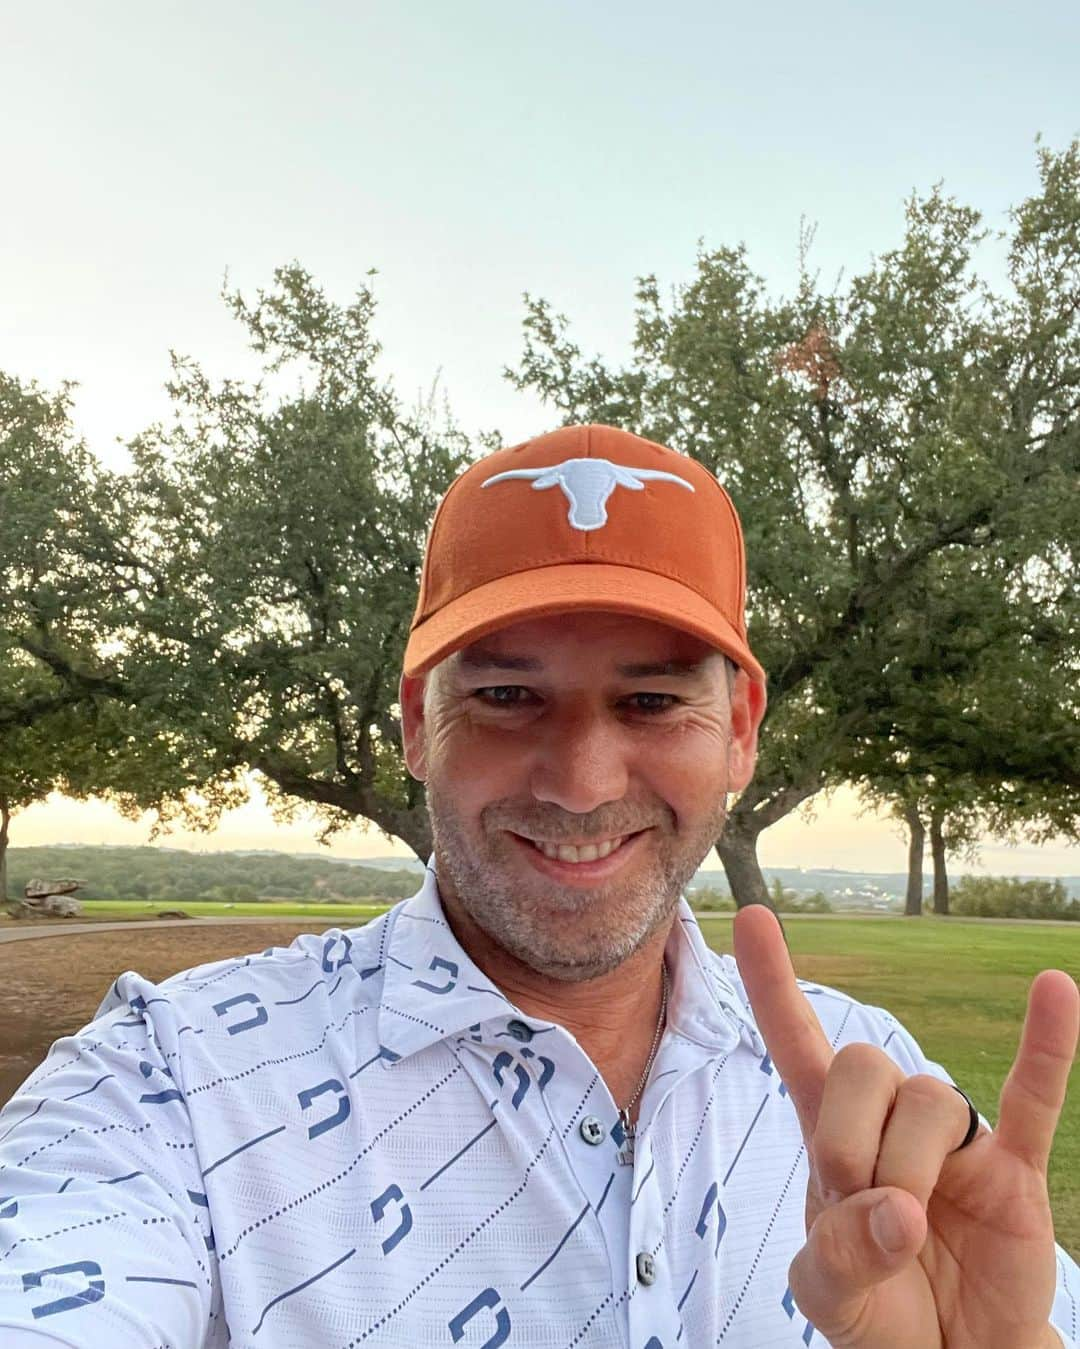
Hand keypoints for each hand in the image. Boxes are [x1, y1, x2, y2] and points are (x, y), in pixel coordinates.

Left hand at [733, 904, 1078, 1348]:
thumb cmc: (878, 1313)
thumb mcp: (827, 1295)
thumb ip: (838, 1253)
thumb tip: (901, 1211)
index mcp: (831, 1133)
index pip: (796, 1040)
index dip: (772, 981)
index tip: (752, 916)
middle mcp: (890, 1121)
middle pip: (865, 1062)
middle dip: (851, 1134)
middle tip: (855, 1196)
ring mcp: (956, 1141)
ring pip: (931, 1098)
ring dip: (911, 1162)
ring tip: (912, 1224)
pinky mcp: (1014, 1170)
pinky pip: (1035, 1097)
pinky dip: (1047, 1044)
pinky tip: (1055, 990)